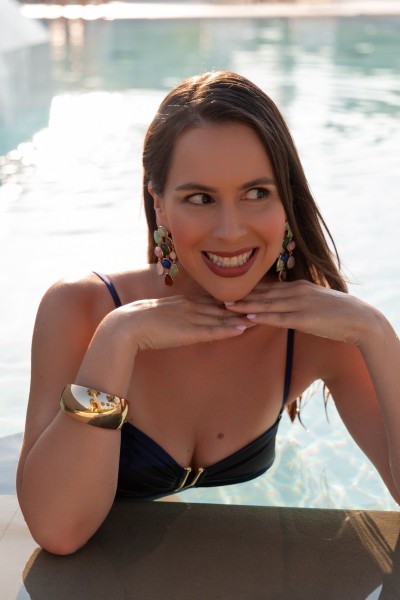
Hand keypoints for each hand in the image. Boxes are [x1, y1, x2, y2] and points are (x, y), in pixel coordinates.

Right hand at [112, 294, 253, 351]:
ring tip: (262, 316)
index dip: (234, 301)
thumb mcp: (164, 315)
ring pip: (223, 318)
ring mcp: (192, 318)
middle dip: (245, 306)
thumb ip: (178, 317)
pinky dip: (229, 329)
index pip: (215, 300)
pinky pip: (213, 330)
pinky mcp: (189, 331)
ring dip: (243, 318)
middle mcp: (192, 306)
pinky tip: (243, 329)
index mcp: (186, 301)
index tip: (251, 299)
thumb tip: (186, 324)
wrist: (129, 325)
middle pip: (224, 307)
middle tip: (264, 304)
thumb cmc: (142, 322)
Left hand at [224, 280, 372, 344]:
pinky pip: (279, 318)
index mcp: (297, 287)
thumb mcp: (313, 302)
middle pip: (262, 293)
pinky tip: (249, 316)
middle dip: (240, 294)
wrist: (358, 318)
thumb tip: (282, 305)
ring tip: (226, 305)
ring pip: (267, 304)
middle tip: (218, 295)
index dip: (247, 288)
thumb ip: (296, 301)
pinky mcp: (304, 318)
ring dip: (245, 304)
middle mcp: (295, 292)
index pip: (267, 286)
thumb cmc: (336, 313)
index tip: (229, 288)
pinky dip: (263, 316)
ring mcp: (299, 304)